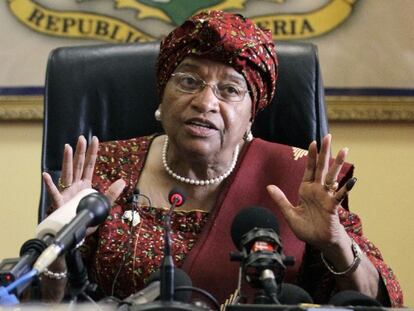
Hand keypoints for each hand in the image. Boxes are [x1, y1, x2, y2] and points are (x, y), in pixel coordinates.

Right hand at [42, 135, 124, 210]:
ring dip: (67, 160)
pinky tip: (46, 175)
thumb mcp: (103, 205)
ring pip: (67, 173)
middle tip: (82, 138)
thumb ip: (112, 193)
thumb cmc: (87, 218)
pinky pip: (54, 193)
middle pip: (78, 165)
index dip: (92, 153)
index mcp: (85, 185)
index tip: (94, 139)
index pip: (90, 165)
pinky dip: (50, 184)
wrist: (77, 233)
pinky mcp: (59, 203)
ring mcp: (66, 192)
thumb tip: (122, 181)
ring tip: (67, 147)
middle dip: (80, 152)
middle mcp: (75, 186)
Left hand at [267, 134, 355, 250]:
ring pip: (332, 176)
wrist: (320, 242)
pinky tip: (351, 181)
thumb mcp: (290, 214)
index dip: (311, 156)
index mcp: (306, 190)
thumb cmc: (307, 229)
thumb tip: (269, 187)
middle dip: (324, 152)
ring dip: (337, 163)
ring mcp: (326, 196)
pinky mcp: (332, 206)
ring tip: (344, 149)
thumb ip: (281, 200)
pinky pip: (339, 196)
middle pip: (321, 167)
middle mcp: (317, 190)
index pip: (309, 169)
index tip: (312, 142)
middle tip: (328, 136)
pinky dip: (345, 188)